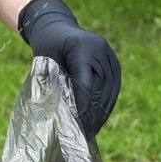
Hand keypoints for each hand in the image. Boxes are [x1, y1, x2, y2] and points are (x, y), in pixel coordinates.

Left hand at [18, 0, 120, 137]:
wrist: (58, 29)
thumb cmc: (48, 48)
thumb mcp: (46, 64)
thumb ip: (57, 84)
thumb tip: (66, 114)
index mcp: (81, 47)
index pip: (85, 82)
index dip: (84, 105)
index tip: (80, 124)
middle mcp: (99, 49)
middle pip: (100, 87)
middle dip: (93, 112)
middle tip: (86, 133)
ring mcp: (109, 54)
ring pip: (110, 89)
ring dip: (103, 112)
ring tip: (94, 130)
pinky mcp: (114, 62)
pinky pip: (114, 86)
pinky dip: (108, 104)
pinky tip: (100, 119)